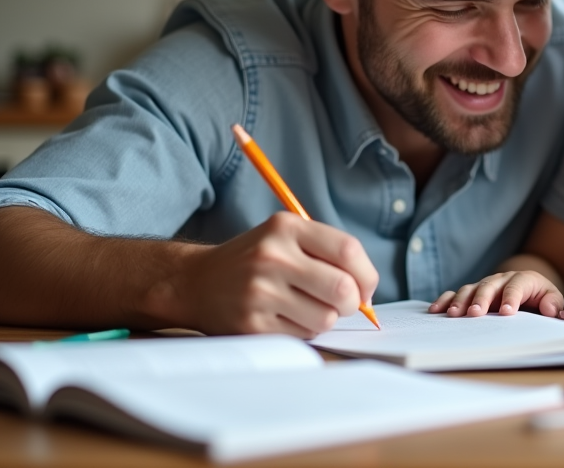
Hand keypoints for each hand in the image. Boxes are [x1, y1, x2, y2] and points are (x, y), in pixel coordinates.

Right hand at [174, 212, 378, 337]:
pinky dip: (303, 331)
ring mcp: (260, 292)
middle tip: (342, 303)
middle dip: (352, 303)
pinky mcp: (252, 325)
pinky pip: (303, 336)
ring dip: (325, 318)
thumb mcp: (286, 237)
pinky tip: (285, 317)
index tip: (366, 288)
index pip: (349, 251)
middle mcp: (272, 257)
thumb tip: (367, 292)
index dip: (367, 275)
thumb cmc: (255, 260)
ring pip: (326, 318)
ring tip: (305, 307)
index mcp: (286, 228)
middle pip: (343, 289)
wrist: (196, 282)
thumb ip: (329, 253)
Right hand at [428, 270, 563, 317]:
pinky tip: (436, 310)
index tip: (507, 312)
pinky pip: (456, 293)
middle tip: (475, 313)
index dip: (511, 297)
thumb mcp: (552, 300)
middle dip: (482, 299)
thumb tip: (549, 309)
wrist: (530, 291)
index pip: (517, 285)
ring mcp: (485, 285)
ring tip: (454, 314)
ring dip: (461, 300)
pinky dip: (446, 300)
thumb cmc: (542, 299)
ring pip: (471, 288)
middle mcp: (502, 279)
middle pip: (490, 285)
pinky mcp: (473, 292)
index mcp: (524, 279)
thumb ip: (552, 303)